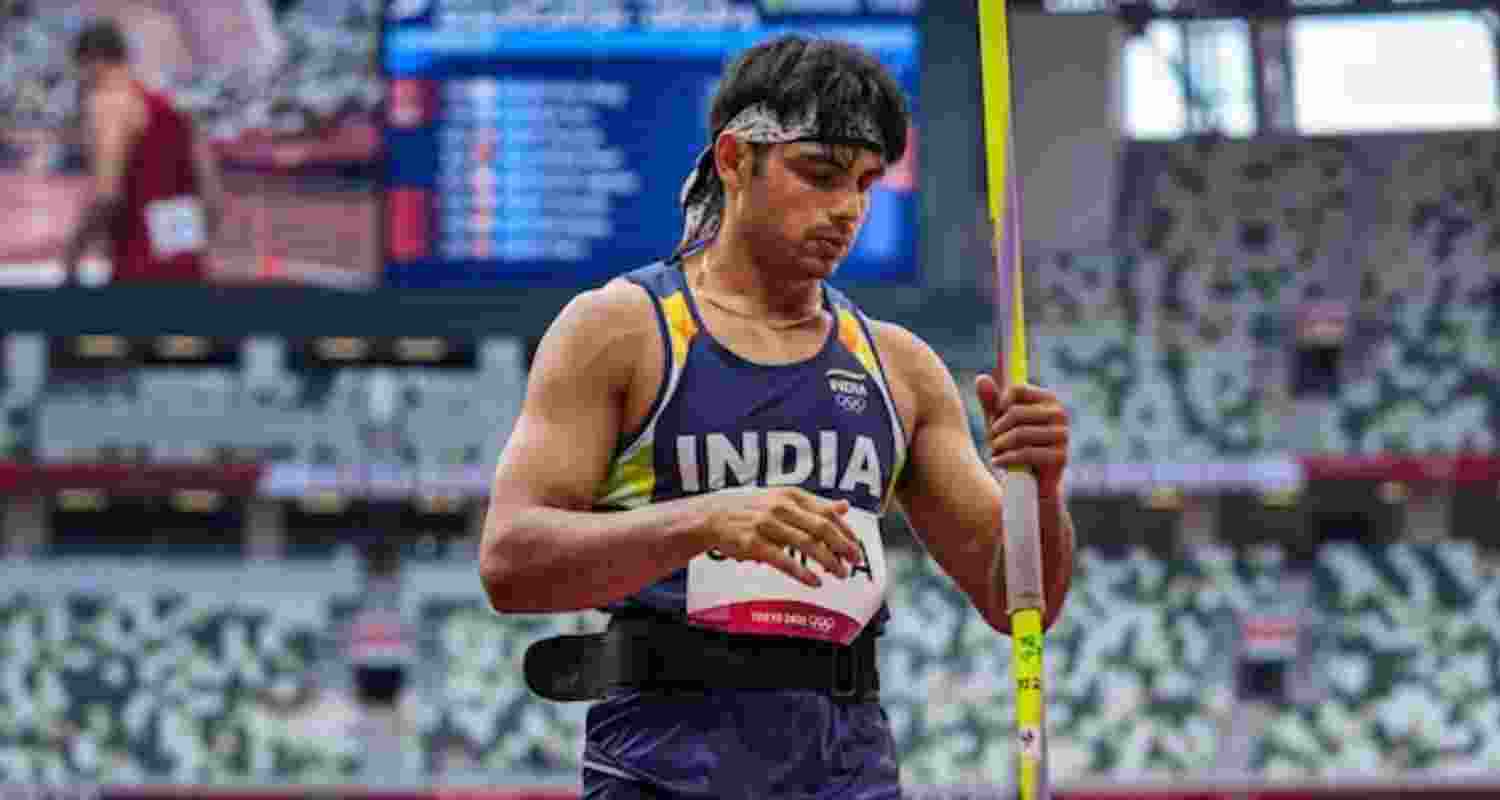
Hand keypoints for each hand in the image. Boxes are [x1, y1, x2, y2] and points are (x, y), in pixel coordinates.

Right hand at [693, 486, 864, 587]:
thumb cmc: (750, 510)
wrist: (712, 517)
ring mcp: (767, 525)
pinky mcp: (754, 544)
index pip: (828, 513)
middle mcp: (781, 507)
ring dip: (828, 561)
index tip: (857, 546)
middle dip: (843, 547)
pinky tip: (815, 582)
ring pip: (807, 545)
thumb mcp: (783, 500)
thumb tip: (844, 506)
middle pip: (822, 528)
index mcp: (791, 495)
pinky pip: (784, 561)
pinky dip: (803, 573)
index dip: (846, 531)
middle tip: (855, 562)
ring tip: (840, 574)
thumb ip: (814, 505)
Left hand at [974, 377, 1070, 499]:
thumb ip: (991, 402)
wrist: (1031, 485)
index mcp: (1048, 399)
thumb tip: (980, 378)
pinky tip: (998, 462)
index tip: (995, 420)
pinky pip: (1026, 453)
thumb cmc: (1014, 449)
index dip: (998, 405)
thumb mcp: (1000, 424)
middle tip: (992, 441)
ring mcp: (1063, 435)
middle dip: (996, 429)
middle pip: (1015, 411)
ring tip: (995, 452)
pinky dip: (1006, 459)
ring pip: (1019, 433)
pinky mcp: (1061, 457)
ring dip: (999, 445)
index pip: (1016, 389)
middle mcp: (1060, 414)